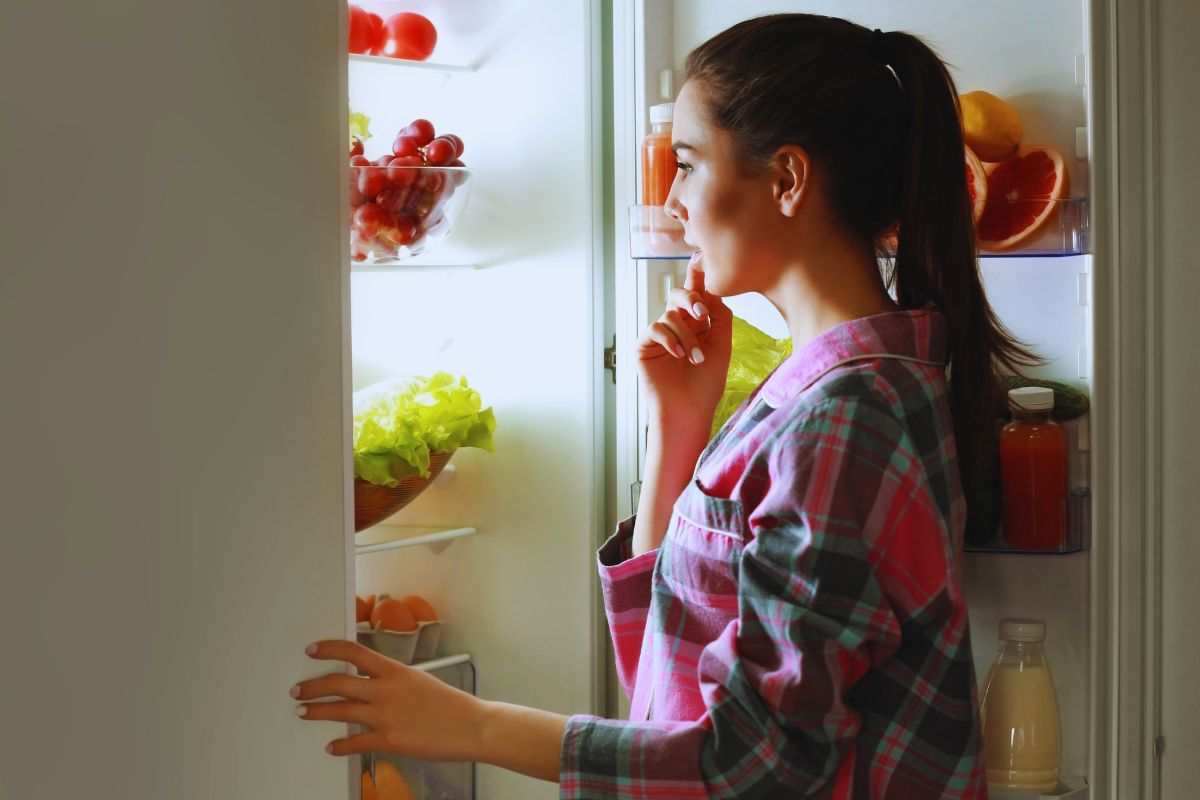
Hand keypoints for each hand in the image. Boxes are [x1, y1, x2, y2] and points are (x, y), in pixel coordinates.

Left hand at [293, 640, 483, 760]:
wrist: (471, 726)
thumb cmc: (449, 704)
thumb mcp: (418, 681)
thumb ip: (392, 681)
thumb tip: (371, 683)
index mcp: (395, 670)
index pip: (353, 652)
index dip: (328, 649)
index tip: (312, 650)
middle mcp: (386, 690)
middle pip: (338, 682)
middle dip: (312, 686)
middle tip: (298, 689)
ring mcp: (386, 716)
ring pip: (339, 711)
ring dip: (316, 711)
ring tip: (303, 711)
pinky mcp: (390, 740)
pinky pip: (355, 743)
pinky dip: (339, 745)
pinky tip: (331, 746)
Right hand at [636, 252, 732, 430]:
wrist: (689, 411)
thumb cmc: (707, 384)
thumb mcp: (721, 346)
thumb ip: (719, 316)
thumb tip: (713, 289)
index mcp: (697, 324)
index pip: (697, 294)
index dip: (697, 275)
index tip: (700, 256)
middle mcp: (678, 326)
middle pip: (679, 295)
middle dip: (691, 298)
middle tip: (702, 313)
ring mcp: (660, 335)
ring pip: (671, 315)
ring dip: (687, 336)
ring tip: (696, 358)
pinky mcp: (644, 345)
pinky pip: (655, 328)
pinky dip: (670, 340)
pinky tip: (679, 356)